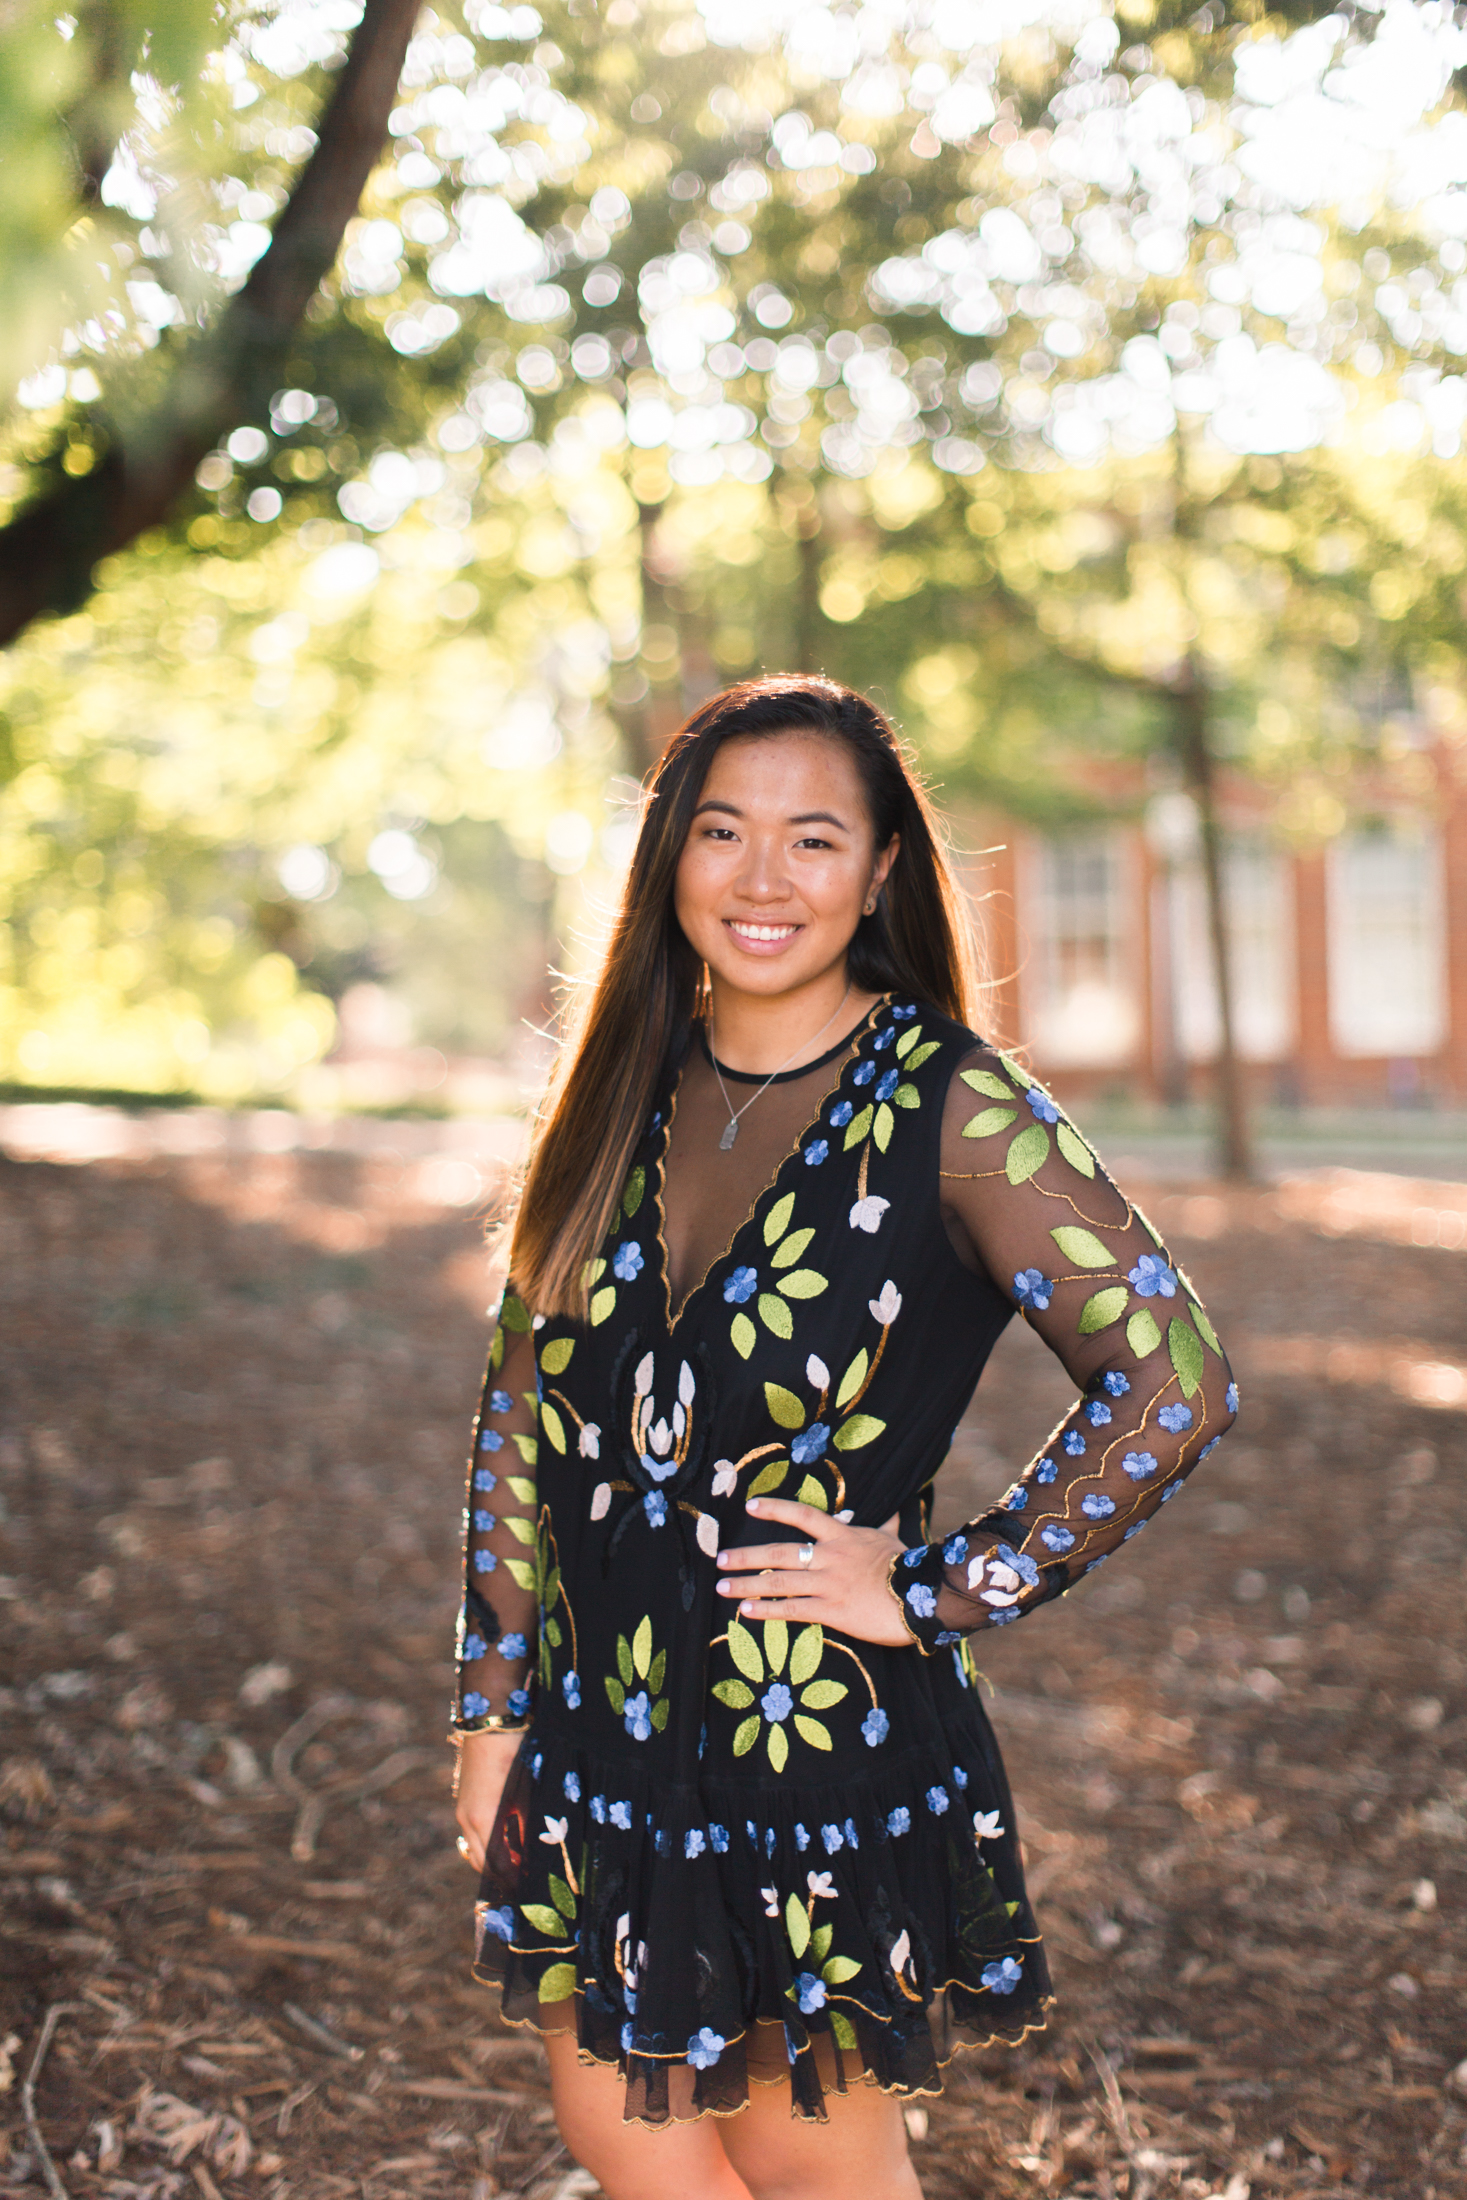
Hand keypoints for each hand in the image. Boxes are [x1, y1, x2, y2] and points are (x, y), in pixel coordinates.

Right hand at [453, 1729, 523, 1872]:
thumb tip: (532, 1855)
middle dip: (501, 1874)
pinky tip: (508, 1839)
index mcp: (483, 1820)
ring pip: (475, 1847)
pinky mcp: (464, 1801)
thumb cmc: (515, 1755)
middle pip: (481, 1861)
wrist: (490, 1723)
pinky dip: (488, 1842)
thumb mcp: (526, 1793)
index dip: (511, 1879)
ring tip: (518, 1861)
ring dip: (494, 1858)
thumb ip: (528, 1827)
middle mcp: (467, 1820)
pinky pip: (473, 1833)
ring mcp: (463, 1810)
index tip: (528, 1889)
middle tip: (524, 1879)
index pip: (495, 1865)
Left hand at [716, 1496, 911, 1646]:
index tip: (751, 1506)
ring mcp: (828, 1584)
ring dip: (747, 1584)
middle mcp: (829, 1557)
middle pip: (779, 1552)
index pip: (803, 1515)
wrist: (922, 1596)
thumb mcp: (892, 1541)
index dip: (775, 1509)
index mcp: (842, 1536)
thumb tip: (897, 1509)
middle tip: (720, 1559)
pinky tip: (746, 1612)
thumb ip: (887, 1526)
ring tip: (722, 1587)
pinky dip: (768, 1610)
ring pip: (779, 1581)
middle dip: (746, 1556)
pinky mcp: (832, 1611)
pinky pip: (793, 1609)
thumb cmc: (907, 1568)